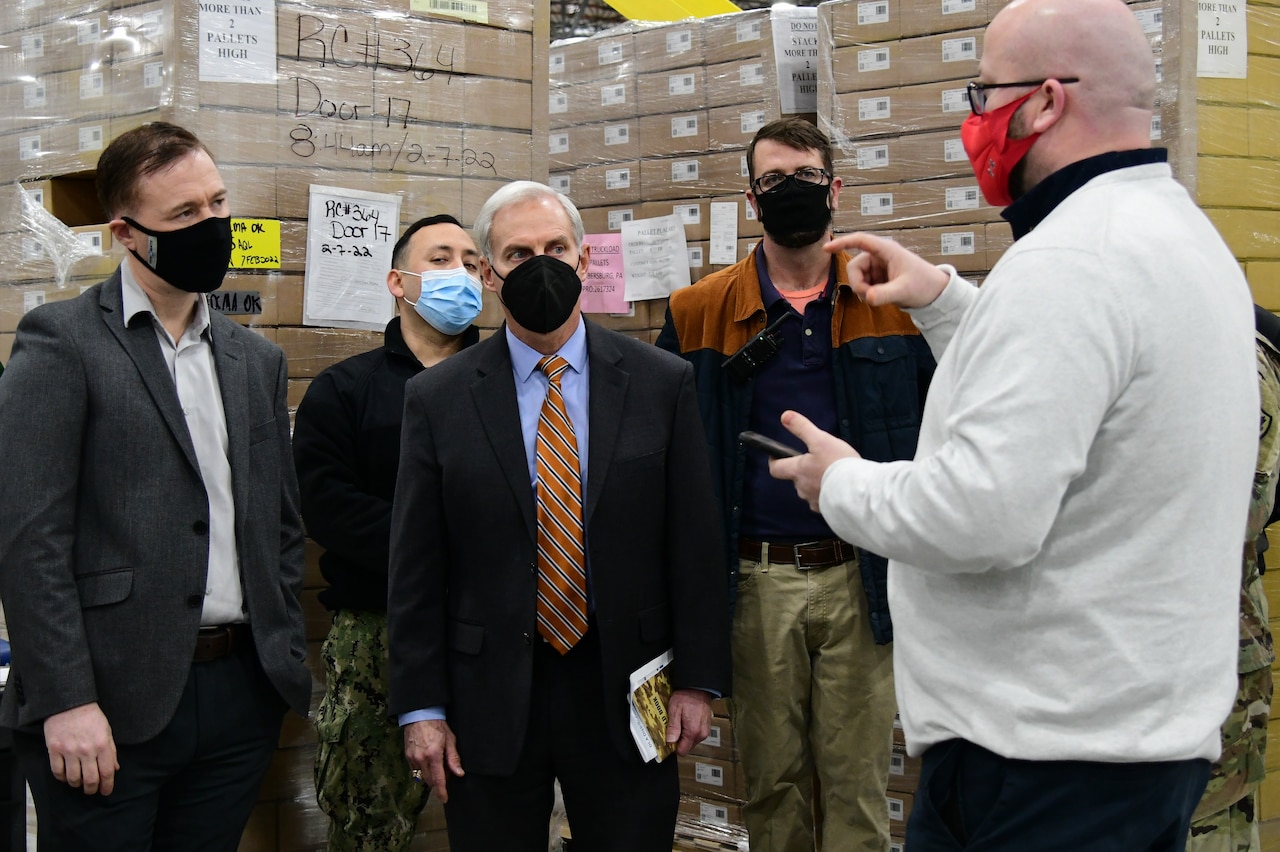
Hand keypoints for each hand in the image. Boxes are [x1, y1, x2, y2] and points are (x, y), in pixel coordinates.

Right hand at [43, 703, 118, 795]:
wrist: (69, 704)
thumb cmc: (91, 717)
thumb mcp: (107, 731)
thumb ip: (111, 751)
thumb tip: (114, 768)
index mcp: (102, 745)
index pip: (107, 772)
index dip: (107, 785)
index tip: (106, 791)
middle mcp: (86, 750)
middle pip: (90, 779)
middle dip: (92, 789)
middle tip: (91, 790)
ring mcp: (69, 751)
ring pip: (73, 778)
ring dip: (77, 784)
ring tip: (79, 782)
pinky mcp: (54, 749)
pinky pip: (57, 771)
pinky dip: (61, 778)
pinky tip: (65, 776)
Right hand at [404, 719, 463, 802]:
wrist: (419, 715)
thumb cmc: (437, 726)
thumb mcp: (450, 740)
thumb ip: (453, 759)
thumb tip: (459, 774)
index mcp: (434, 755)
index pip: (438, 779)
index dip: (441, 791)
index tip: (444, 799)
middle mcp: (421, 759)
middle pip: (430, 780)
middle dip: (438, 781)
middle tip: (445, 771)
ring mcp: (412, 758)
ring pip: (422, 777)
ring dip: (430, 776)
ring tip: (436, 763)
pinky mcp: (407, 756)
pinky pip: (415, 770)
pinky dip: (422, 770)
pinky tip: (428, 760)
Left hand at [665, 689, 712, 756]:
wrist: (699, 687)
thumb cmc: (687, 696)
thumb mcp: (675, 710)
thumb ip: (673, 728)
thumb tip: (670, 741)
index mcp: (693, 732)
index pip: (682, 751)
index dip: (673, 747)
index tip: (669, 738)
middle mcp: (701, 734)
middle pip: (687, 747)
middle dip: (678, 741)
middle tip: (673, 728)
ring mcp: (705, 731)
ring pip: (691, 742)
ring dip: (684, 736)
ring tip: (680, 722)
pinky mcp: (706, 727)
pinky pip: (696, 735)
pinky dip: (690, 731)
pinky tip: (686, 721)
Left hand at [768, 411, 861, 511]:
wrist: (858, 491)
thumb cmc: (838, 464)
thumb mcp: (820, 440)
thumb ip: (802, 428)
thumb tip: (784, 416)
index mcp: (798, 471)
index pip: (776, 468)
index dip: (775, 461)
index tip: (777, 455)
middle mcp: (802, 488)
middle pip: (795, 479)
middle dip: (803, 471)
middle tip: (817, 461)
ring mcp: (814, 501)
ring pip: (809, 490)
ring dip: (816, 483)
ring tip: (832, 474)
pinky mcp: (827, 510)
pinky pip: (823, 501)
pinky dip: (827, 494)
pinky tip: (839, 488)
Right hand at [825, 232, 949, 308]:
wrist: (935, 294)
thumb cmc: (924, 285)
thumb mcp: (904, 291)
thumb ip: (885, 294)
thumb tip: (868, 297)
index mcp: (886, 250)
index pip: (860, 241)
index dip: (842, 243)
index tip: (826, 248)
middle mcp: (879, 256)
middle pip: (854, 266)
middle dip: (858, 284)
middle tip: (870, 297)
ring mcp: (878, 267)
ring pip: (857, 278)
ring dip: (863, 290)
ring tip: (879, 298)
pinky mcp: (878, 278)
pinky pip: (863, 285)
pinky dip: (868, 293)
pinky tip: (880, 297)